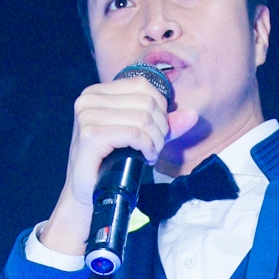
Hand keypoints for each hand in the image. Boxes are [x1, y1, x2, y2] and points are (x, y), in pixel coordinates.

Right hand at [39, 80, 198, 255]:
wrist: (86, 193)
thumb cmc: (108, 164)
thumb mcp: (138, 137)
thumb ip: (162, 123)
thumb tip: (192, 114)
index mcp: (96, 93)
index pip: (142, 85)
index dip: (160, 108)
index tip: (158, 132)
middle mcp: (88, 100)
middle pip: (146, 101)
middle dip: (160, 127)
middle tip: (155, 147)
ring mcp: (87, 116)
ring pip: (143, 118)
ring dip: (155, 140)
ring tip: (150, 153)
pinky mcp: (90, 135)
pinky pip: (134, 133)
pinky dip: (147, 147)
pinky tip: (145, 158)